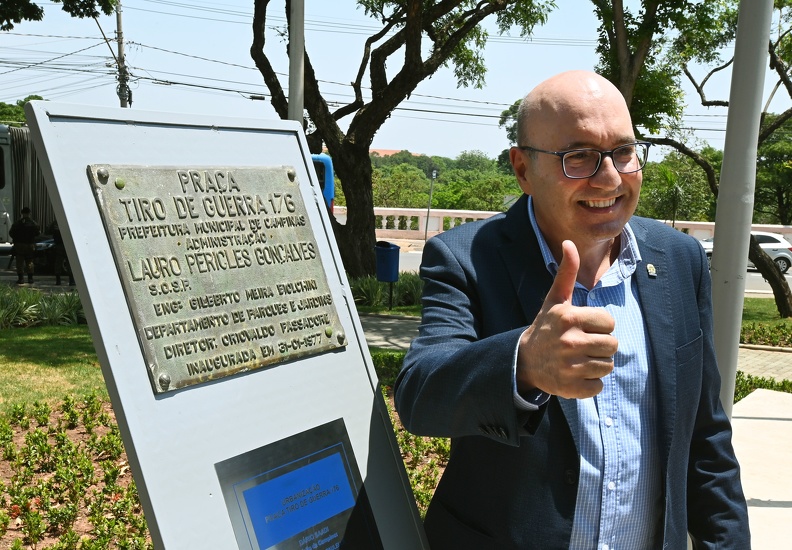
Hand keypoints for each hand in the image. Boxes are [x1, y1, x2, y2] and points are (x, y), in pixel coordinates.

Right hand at [516, 240, 616, 398]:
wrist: (524, 360)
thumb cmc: (546, 327)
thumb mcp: (555, 300)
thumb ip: (566, 272)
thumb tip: (569, 242)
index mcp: (570, 318)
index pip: (610, 323)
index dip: (600, 326)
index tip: (583, 327)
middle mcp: (570, 342)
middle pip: (612, 345)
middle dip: (601, 346)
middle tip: (582, 345)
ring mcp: (570, 367)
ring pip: (607, 366)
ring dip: (596, 364)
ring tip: (578, 359)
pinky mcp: (572, 388)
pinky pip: (599, 387)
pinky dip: (590, 383)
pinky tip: (575, 375)